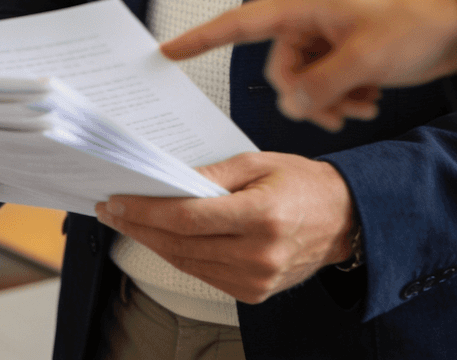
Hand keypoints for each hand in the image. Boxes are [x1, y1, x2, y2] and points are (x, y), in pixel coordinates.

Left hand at [95, 151, 354, 303]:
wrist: (344, 219)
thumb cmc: (303, 183)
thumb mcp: (259, 162)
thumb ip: (214, 174)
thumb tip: (171, 181)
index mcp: (262, 216)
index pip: (188, 218)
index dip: (147, 211)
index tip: (119, 200)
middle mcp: (259, 255)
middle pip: (181, 244)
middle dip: (140, 226)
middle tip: (112, 209)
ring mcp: (258, 280)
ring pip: (187, 264)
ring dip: (153, 243)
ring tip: (128, 222)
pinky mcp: (256, 293)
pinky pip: (204, 274)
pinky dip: (179, 256)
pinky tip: (161, 238)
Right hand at [161, 0, 456, 130]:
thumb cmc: (416, 23)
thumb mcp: (363, 60)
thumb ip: (320, 85)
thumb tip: (293, 105)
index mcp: (304, 5)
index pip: (240, 23)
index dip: (201, 38)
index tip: (166, 51)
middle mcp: (310, 20)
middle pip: (278, 70)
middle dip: (305, 96)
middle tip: (340, 105)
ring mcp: (329, 38)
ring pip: (303, 84)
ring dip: (329, 102)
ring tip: (362, 104)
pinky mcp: (347, 55)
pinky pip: (326, 87)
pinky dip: (343, 100)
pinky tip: (369, 100)